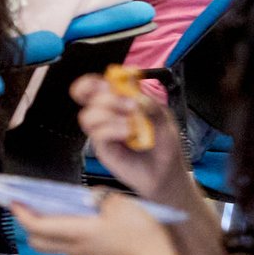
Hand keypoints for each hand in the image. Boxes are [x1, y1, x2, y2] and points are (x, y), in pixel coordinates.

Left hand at [15, 193, 172, 254]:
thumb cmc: (142, 236)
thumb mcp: (120, 205)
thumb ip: (98, 197)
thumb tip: (87, 197)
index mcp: (76, 233)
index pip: (35, 225)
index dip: (20, 212)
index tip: (13, 200)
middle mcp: (75, 250)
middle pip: (37, 241)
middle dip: (29, 224)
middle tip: (32, 207)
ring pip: (55, 246)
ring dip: (50, 231)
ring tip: (61, 212)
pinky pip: (74, 250)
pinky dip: (70, 237)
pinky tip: (85, 225)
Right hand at [71, 73, 187, 206]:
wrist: (166, 173)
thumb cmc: (164, 146)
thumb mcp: (164, 119)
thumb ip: (150, 103)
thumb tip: (133, 94)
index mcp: (119, 102)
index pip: (95, 86)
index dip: (94, 81)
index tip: (110, 82)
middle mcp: (108, 115)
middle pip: (87, 97)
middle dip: (107, 97)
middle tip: (129, 104)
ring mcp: (104, 131)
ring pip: (88, 115)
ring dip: (110, 114)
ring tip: (131, 122)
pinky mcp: (103, 148)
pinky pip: (98, 134)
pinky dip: (113, 129)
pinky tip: (128, 133)